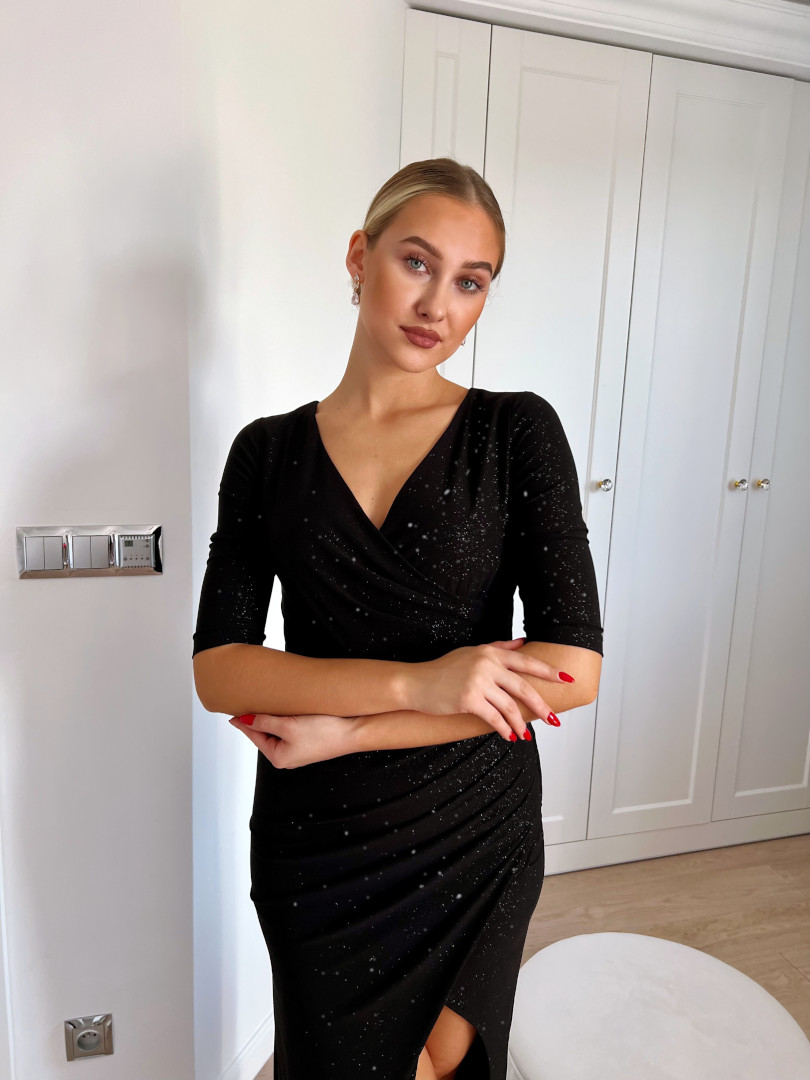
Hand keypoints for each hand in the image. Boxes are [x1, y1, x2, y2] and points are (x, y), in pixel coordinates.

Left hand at [227, 711, 358, 768]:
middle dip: (258, 719)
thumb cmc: (325, 732)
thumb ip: (265, 722)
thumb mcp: (289, 725)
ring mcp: (298, 750)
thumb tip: (246, 720)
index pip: (254, 735)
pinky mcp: (309, 741)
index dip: (244, 722)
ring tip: (266, 705)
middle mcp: (287, 756)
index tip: (233, 713)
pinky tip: (286, 709)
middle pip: (265, 734)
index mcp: (279, 757)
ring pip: (278, 731)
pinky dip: (285, 719)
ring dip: (273, 718)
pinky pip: (290, 730)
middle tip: (249, 704)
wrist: (354, 731)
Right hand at [404, 637, 567, 739]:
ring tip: (526, 735)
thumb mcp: (472, 652)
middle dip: (541, 705)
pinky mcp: (469, 699)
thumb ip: (499, 647)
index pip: (526, 662)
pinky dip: (504, 729)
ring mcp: (478, 682)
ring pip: (510, 707)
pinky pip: (494, 718)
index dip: (548, 671)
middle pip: (524, 687)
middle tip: (554, 719)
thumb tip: (523, 642)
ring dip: (520, 724)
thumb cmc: (444, 669)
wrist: (417, 682)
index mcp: (491, 652)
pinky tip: (509, 736)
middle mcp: (487, 665)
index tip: (566, 679)